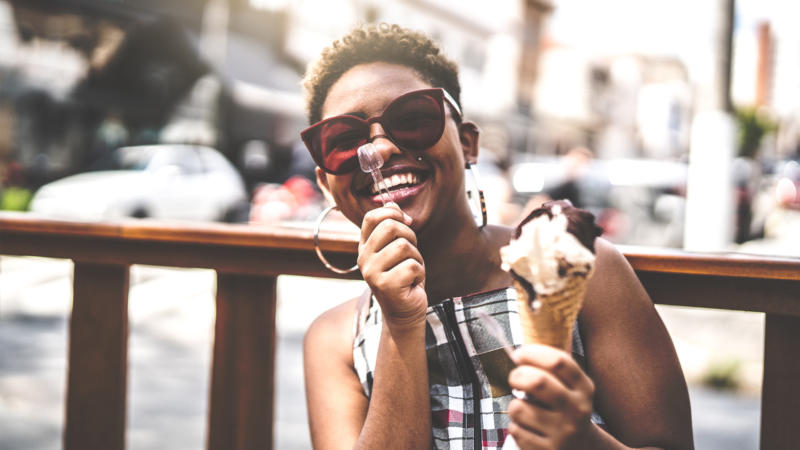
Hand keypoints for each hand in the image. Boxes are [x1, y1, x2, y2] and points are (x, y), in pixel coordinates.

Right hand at [358, 203, 426, 327]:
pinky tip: (412, 283)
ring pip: (404, 246)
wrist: (404, 311)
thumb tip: (392, 202)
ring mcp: (372, 272)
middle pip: (390, 226)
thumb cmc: (404, 277)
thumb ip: (394, 227)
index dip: (392, 213)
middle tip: (411, 253)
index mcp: (364, 246)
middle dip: (410, 237)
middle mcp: (363, 258)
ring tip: (411, 271)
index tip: (407, 222)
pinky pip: (412, 266)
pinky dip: (419, 273)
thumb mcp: (398, 248)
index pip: (372, 217)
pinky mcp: (385, 285)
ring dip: (416, 258)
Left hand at [507, 345, 594, 449]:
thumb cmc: (567, 409)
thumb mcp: (572, 388)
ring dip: (514, 405)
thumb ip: (553, 370)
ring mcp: (563, 433)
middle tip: (514, 377)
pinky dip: (515, 426)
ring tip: (524, 409)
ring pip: (519, 408)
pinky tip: (528, 427)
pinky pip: (515, 429)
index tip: (519, 354)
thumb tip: (521, 352)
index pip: (558, 361)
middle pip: (538, 382)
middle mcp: (576, 410)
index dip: (532, 353)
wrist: (583, 448)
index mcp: (584, 388)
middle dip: (517, 375)